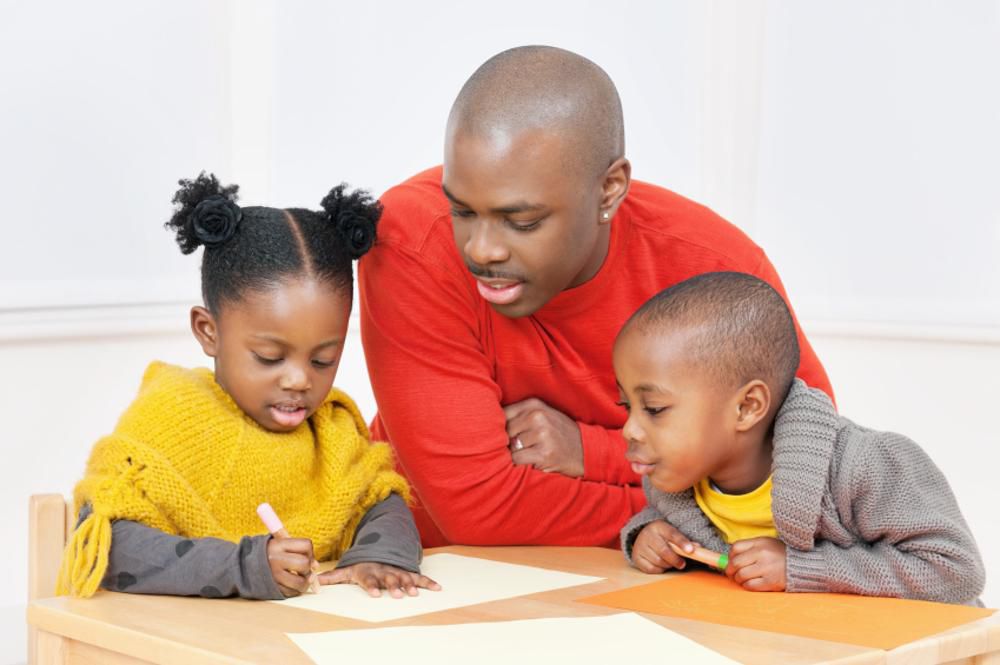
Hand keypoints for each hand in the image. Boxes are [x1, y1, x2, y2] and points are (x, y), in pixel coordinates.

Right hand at [267, 537, 317, 597]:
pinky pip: (293, 592)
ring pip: (301, 582)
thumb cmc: (268, 554)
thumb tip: (315, 566)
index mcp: (278, 545)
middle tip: (303, 569)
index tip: (305, 555)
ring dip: (305, 582)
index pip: (306, 545)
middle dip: (308, 568)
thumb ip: (298, 550)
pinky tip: (291, 585)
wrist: (243, 567)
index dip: (310, 551)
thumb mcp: (279, 545)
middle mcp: (275, 560)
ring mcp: (274, 576)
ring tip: (300, 579)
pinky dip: (296, 590)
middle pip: (304, 563)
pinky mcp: (273, 589)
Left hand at [319, 563, 441, 598]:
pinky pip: (419, 577)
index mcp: (368, 571)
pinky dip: (428, 582)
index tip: (374, 593)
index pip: (369, 579)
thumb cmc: (361, 566)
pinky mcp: (407, 572)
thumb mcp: (346, 570)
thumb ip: (332, 578)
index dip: (371, 586)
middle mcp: (384, 570)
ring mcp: (397, 571)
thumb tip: (314, 581)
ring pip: (404, 577)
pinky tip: (437, 588)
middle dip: (393, 586)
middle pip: (388, 579)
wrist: (380, 549)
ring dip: (410, 585)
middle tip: (397, 594)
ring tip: (414, 593)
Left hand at [504, 397, 583, 476]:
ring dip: (515, 454)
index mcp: (533, 404)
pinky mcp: (544, 453)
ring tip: (530, 453)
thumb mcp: (542, 415)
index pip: (501, 414)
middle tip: (521, 447)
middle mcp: (537, 415)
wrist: (586, 450)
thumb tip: (486, 422)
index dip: (499, 428)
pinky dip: (520, 464)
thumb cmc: (558, 434)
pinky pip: (516, 459)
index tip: (504, 435)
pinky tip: (532, 461)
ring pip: (509, 447)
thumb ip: (519, 415)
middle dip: (507, 442)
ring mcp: (541, 434)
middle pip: (503, 431)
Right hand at [632, 521, 699, 573]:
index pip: (672, 534)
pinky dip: (659, 569)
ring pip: (658, 561)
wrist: (643, 536)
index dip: (682, 542)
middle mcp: (647, 535)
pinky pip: (651, 569)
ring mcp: (640, 546)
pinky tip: (661, 564)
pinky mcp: (636, 557)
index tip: (690, 550)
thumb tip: (698, 548)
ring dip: (667, 565)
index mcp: (659, 526)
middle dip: (675, 559)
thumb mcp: (672, 534)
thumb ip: (684, 541)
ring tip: (670, 562)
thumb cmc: (662, 537)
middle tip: (682, 564)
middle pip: (664, 550)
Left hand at [725, 537, 786, 590]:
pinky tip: (751, 583)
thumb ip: (748, 548)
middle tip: (732, 573)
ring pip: (741, 575)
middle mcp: (762, 555)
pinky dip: (747, 586)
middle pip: (735, 563)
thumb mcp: (765, 544)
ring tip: (742, 579)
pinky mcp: (771, 582)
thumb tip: (727, 558)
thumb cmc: (780, 554)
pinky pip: (750, 586)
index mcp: (760, 543)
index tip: (731, 561)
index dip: (729, 556)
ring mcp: (766, 569)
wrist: (802, 566)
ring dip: (738, 579)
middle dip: (730, 570)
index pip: (735, 548)